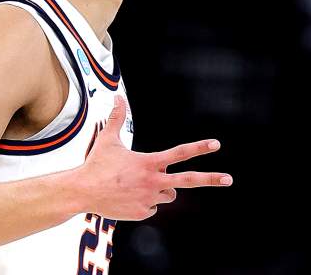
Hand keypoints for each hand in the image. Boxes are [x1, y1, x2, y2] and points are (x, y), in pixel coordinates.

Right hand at [76, 95, 231, 220]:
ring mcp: (149, 199)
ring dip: (160, 189)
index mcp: (149, 162)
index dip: (199, 148)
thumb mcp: (108, 139)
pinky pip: (153, 207)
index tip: (216, 145)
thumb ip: (117, 118)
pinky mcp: (142, 213)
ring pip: (168, 193)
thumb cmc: (96, 164)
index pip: (179, 153)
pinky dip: (145, 202)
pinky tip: (128, 197)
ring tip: (137, 184)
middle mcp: (153, 181)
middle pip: (188, 180)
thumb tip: (118, 96)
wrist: (82, 192)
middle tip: (229, 179)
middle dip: (211, 179)